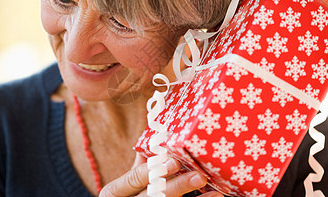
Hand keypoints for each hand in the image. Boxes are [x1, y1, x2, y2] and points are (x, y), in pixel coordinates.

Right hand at [99, 153, 222, 196]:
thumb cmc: (126, 195)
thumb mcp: (124, 182)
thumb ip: (139, 163)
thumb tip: (155, 137)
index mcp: (115, 191)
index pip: (134, 178)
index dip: (153, 170)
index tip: (173, 160)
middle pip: (154, 195)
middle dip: (177, 185)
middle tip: (198, 175)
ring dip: (192, 196)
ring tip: (211, 187)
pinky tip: (213, 196)